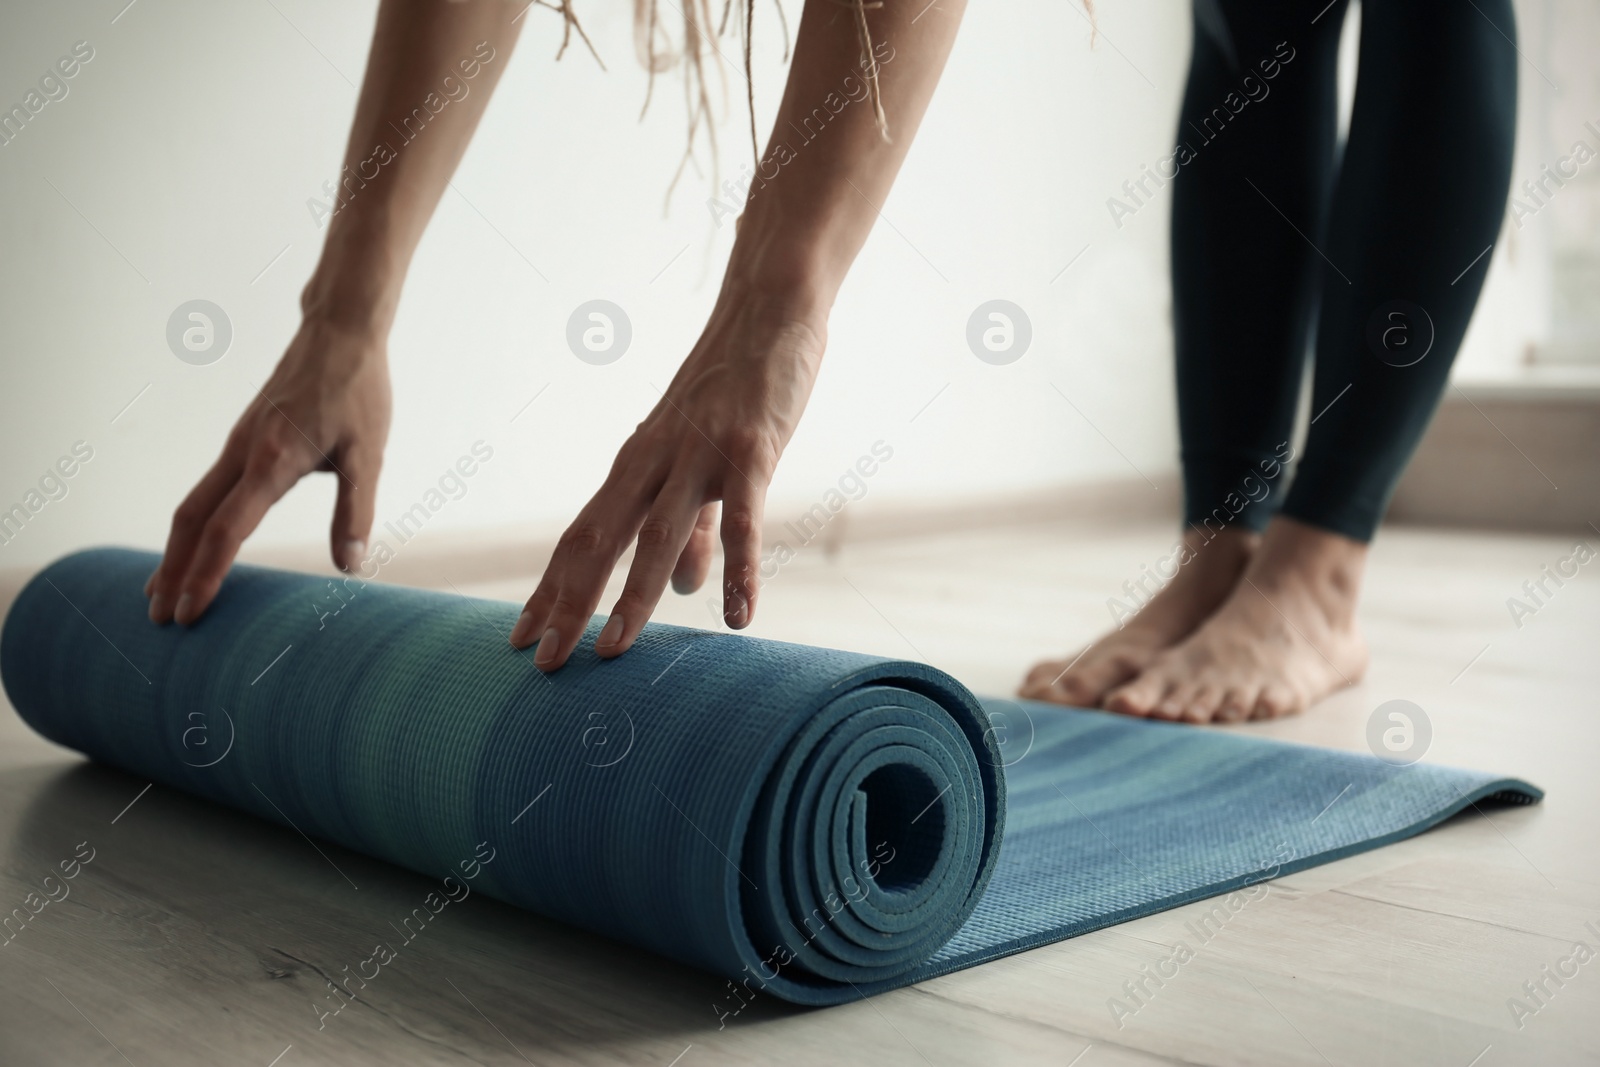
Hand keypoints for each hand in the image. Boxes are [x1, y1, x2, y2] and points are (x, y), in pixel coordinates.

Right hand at [145, 319, 391, 624]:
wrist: (339, 334)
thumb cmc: (358, 391)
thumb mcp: (370, 454)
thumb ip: (357, 511)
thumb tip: (350, 567)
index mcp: (272, 462)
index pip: (227, 531)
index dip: (206, 576)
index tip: (190, 614)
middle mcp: (243, 454)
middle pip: (191, 522)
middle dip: (173, 571)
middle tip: (162, 619)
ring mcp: (239, 446)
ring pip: (193, 504)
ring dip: (176, 550)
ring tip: (162, 592)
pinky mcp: (244, 440)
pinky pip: (208, 490)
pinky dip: (193, 525)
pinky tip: (197, 543)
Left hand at [510, 292, 825, 668]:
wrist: (769, 312)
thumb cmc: (734, 389)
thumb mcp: (701, 460)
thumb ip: (695, 529)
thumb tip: (685, 586)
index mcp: (636, 465)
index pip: (580, 537)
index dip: (550, 589)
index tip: (522, 638)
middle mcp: (653, 462)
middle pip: (598, 541)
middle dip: (568, 604)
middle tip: (544, 663)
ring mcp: (699, 456)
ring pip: (657, 536)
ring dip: (633, 596)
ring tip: (614, 650)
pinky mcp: (750, 452)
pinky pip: (743, 522)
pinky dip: (739, 571)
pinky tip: (736, 616)